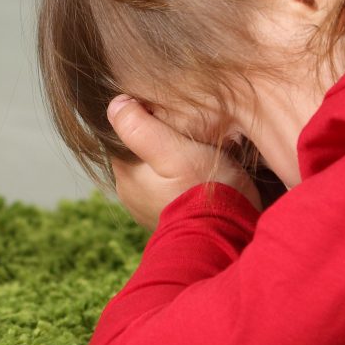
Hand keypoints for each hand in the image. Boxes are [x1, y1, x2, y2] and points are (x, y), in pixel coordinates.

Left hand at [106, 95, 255, 228]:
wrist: (229, 239)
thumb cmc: (204, 192)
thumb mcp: (174, 152)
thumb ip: (140, 128)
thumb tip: (116, 104)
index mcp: (125, 173)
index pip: (124, 133)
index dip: (144, 117)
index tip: (170, 114)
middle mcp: (131, 192)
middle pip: (140, 150)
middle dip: (160, 139)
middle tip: (190, 132)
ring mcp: (147, 207)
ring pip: (155, 168)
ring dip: (172, 159)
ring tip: (199, 153)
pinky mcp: (169, 216)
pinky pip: (170, 187)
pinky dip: (181, 178)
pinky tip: (201, 175)